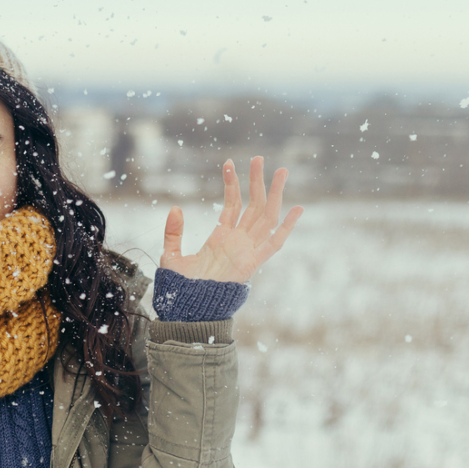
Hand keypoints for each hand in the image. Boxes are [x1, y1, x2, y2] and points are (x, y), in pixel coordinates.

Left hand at [160, 156, 301, 282]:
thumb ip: (173, 233)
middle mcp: (237, 241)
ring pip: (265, 217)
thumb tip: (175, 208)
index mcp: (220, 238)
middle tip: (259, 157)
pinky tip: (297, 208)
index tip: (229, 162)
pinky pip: (274, 243)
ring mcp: (246, 251)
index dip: (232, 184)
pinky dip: (286, 227)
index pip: (232, 204)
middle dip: (257, 181)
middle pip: (253, 205)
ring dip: (273, 194)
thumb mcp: (171, 256)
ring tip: (280, 170)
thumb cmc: (181, 287)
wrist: (188, 310)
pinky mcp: (252, 263)